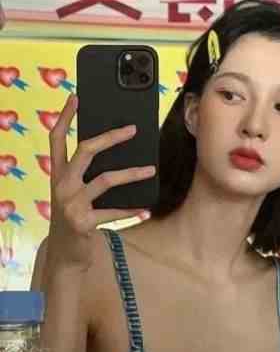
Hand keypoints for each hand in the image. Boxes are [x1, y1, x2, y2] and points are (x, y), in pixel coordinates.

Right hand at [46, 94, 154, 270]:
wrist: (64, 253)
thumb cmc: (74, 217)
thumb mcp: (73, 194)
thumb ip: (86, 176)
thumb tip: (117, 155)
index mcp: (57, 174)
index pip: (56, 139)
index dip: (65, 117)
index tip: (75, 98)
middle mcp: (61, 185)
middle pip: (85, 151)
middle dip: (110, 137)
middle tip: (133, 129)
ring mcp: (70, 204)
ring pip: (106, 179)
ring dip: (132, 174)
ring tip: (151, 170)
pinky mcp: (82, 222)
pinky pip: (113, 212)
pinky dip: (131, 210)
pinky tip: (145, 210)